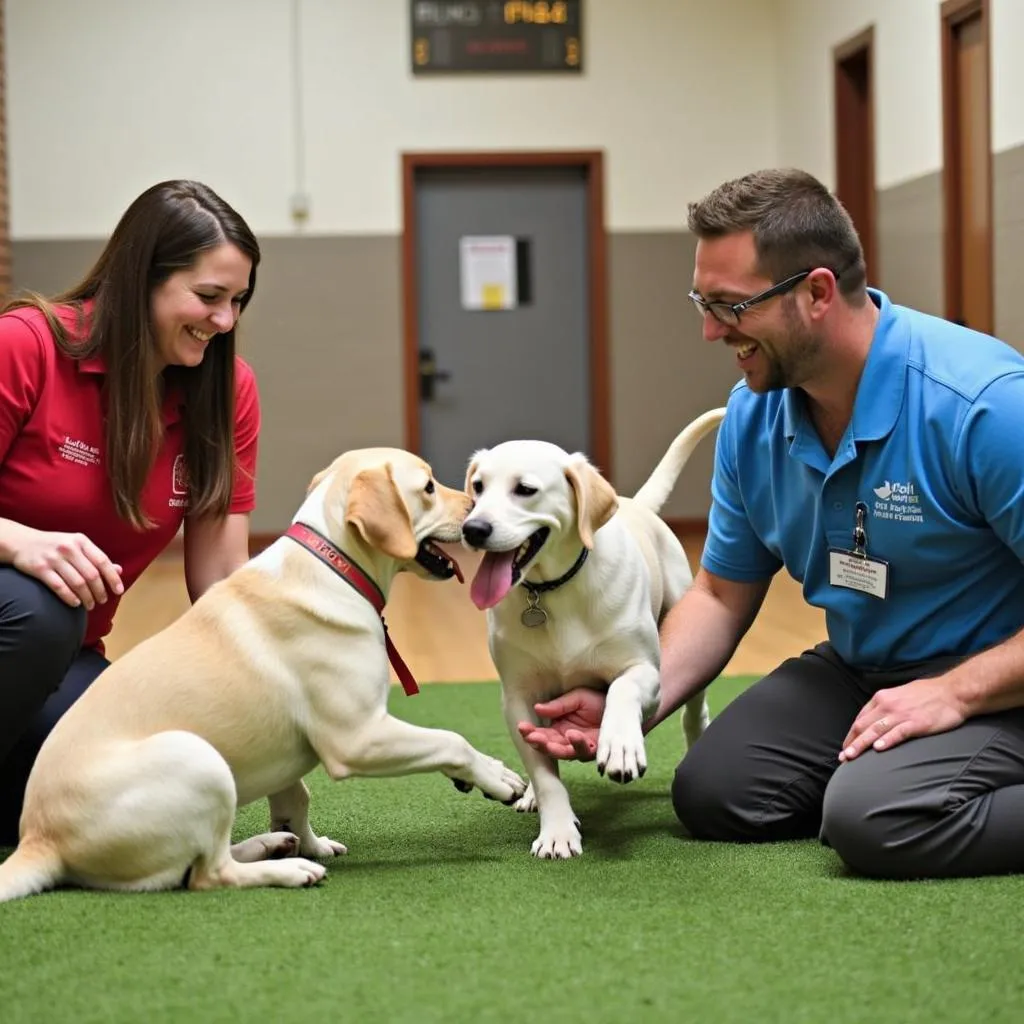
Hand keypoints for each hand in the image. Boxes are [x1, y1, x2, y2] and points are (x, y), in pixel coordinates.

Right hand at [13, 529, 123, 609]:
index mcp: (81, 541)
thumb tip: (119, 570)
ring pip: (78, 583)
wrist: (21, 542)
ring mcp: (54, 558)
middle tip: (102, 601)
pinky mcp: (40, 569)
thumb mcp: (76, 545)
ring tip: (90, 605)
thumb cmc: (55, 546)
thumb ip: (96, 557)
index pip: (102, 561)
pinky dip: (70, 598)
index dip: (113, 578)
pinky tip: (76, 603)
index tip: (119, 591)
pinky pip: (60, 587)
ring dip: (87, 598)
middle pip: (91, 575)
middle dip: (100, 591)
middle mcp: (69, 548)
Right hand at [516, 688, 605, 760]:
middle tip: (530, 738)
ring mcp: (582, 746)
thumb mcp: (576, 698)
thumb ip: (558, 706)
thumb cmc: (596, 699)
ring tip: (547, 738)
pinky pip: (585, 750)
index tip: (521, 727)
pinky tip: (572, 734)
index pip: (541, 734)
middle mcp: (568, 740)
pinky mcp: (597, 749)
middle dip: (539, 744)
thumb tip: (537, 709)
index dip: (530, 733)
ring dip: (555, 747)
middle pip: (550, 747)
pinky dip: (578, 744)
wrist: (621, 702)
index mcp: (559, 727)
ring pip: (565, 753)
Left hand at [838, 677, 966, 762]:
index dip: (851, 734)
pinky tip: (878, 749)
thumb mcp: (899, 694)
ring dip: (861, 745)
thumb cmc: (928, 694)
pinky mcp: (916, 723)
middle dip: (851, 743)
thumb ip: (885, 706)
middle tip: (842, 758)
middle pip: (863, 726)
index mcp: (882, 698)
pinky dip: (887, 741)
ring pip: (875, 731)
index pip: (860, 718)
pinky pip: (898, 733)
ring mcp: (901, 714)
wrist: (953, 692)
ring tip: (851, 757)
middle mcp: (887, 705)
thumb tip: (874, 720)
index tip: (845, 747)